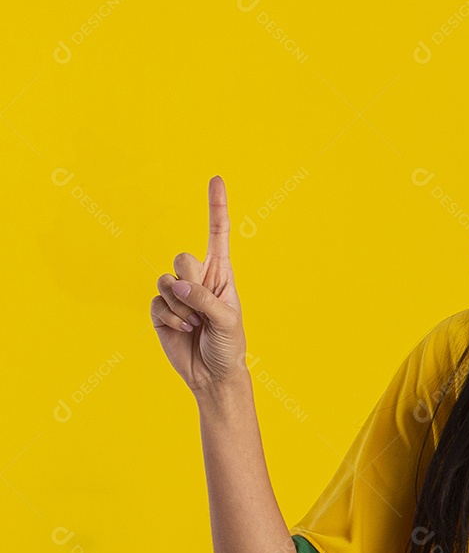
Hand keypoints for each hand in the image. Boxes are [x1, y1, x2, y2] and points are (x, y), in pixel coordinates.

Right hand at [151, 176, 247, 394]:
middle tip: (202, 306)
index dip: (216, 206)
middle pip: (183, 257)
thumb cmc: (229, 345)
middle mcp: (198, 278)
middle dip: (191, 282)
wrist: (213, 374)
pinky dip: (169, 318)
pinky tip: (182, 330)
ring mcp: (177, 293)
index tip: (216, 178)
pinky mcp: (160, 310)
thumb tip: (177, 285)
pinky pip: (155, 302)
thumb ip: (205, 299)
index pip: (217, 234)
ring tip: (195, 324)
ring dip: (180, 307)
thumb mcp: (228, 320)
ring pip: (165, 281)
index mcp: (221, 273)